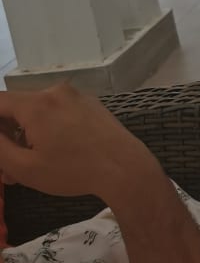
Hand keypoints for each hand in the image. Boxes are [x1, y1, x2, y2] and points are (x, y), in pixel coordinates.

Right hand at [0, 84, 155, 201]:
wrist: (124, 167)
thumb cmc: (72, 170)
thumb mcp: (25, 167)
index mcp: (36, 103)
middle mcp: (55, 92)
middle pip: (18, 107)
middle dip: (7, 135)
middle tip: (8, 168)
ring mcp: (76, 96)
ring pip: (38, 111)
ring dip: (27, 135)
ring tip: (30, 165)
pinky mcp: (90, 104)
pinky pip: (58, 112)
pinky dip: (49, 129)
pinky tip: (55, 153)